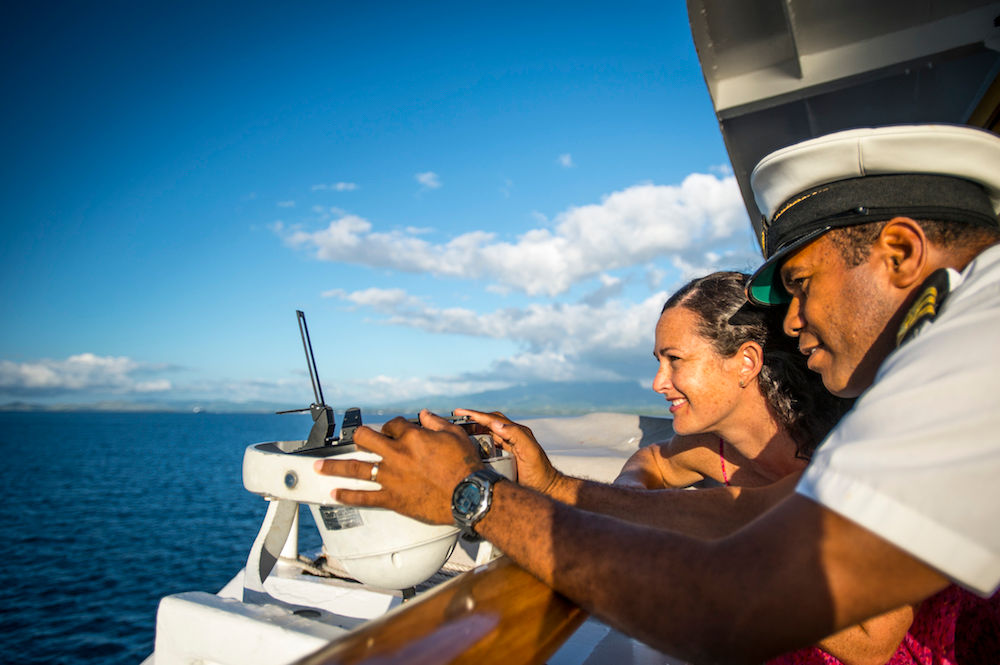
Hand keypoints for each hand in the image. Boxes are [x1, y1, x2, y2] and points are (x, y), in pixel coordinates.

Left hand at [313, 409, 483, 524]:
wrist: (468, 495)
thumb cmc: (464, 466)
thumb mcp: (454, 435)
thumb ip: (435, 423)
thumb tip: (424, 415)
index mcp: (411, 437)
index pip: (393, 424)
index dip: (393, 425)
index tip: (394, 429)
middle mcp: (396, 454)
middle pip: (365, 439)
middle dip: (359, 437)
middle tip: (355, 440)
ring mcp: (391, 477)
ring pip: (356, 468)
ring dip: (334, 466)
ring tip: (318, 467)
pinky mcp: (392, 498)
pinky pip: (364, 498)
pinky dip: (347, 497)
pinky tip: (335, 495)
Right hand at [453, 408, 560, 494]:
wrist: (546, 490)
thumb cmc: (540, 472)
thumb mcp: (530, 451)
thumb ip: (516, 435)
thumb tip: (496, 423)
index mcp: (515, 432)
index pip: (492, 419)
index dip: (475, 415)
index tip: (459, 411)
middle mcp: (509, 437)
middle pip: (486, 423)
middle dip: (470, 420)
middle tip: (452, 419)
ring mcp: (505, 447)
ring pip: (485, 434)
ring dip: (470, 431)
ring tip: (455, 431)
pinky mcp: (502, 457)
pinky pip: (486, 447)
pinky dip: (475, 444)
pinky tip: (465, 448)